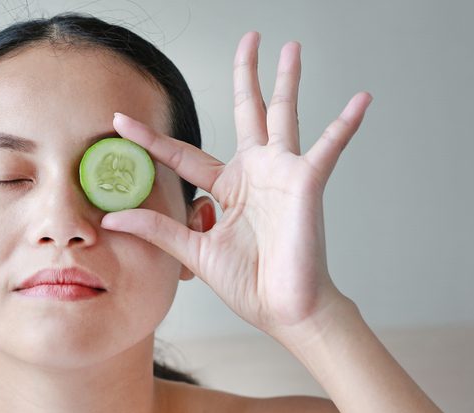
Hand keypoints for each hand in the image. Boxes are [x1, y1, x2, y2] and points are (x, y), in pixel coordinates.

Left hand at [100, 31, 371, 337]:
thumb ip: (158, 229)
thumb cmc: (247, 284)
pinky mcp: (306, 183)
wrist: (284, 309)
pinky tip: (361, 99)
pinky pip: (329, 146)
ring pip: (283, 114)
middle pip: (246, 112)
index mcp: (227, 188)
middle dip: (246, 76)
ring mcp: (282, 173)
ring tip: (291, 47)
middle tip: (249, 41)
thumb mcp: (193, 252)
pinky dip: (345, 124)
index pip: (183, 154)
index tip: (119, 122)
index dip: (151, 139)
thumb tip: (112, 218)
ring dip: (287, 81)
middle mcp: (254, 173)